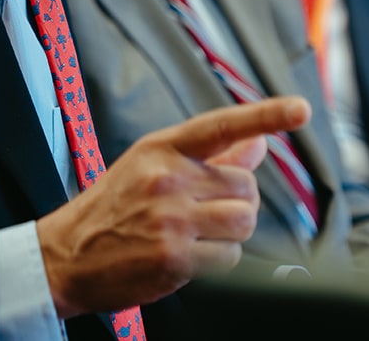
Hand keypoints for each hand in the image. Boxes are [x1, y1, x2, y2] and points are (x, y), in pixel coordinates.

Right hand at [36, 95, 310, 318]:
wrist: (69, 252)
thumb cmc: (113, 205)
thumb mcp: (151, 165)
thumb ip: (208, 154)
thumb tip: (259, 141)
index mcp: (161, 147)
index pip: (220, 125)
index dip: (265, 115)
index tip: (300, 109)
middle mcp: (167, 177)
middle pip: (245, 185)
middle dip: (237, 201)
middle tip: (207, 210)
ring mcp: (171, 218)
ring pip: (244, 221)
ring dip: (232, 231)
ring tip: (199, 231)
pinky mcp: (175, 258)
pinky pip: (230, 256)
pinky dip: (219, 259)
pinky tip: (189, 254)